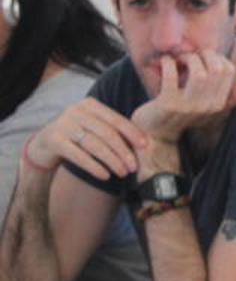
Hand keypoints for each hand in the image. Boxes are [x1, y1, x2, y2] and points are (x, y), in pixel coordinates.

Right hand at [26, 98, 146, 180]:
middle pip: (106, 133)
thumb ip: (114, 130)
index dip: (132, 133)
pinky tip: (105, 176)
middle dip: (123, 151)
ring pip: (94, 145)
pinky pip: (78, 155)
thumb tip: (145, 143)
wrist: (46, 144)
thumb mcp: (95, 128)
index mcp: (90, 105)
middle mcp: (75, 111)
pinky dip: (94, 166)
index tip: (144, 147)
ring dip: (111, 161)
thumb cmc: (79, 136)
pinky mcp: (54, 140)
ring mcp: (63, 124)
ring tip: (123, 173)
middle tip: (134, 167)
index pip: (116, 119)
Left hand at [131, 50, 235, 142]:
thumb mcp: (208, 109)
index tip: (204, 57)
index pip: (229, 71)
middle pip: (217, 69)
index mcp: (218, 104)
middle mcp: (206, 106)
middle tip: (192, 55)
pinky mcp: (167, 104)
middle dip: (204, 54)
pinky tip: (165, 62)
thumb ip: (228, 98)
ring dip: (188, 58)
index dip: (217, 56)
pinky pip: (171, 76)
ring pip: (199, 73)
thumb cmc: (182, 116)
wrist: (157, 133)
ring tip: (180, 59)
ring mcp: (188, 106)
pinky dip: (167, 63)